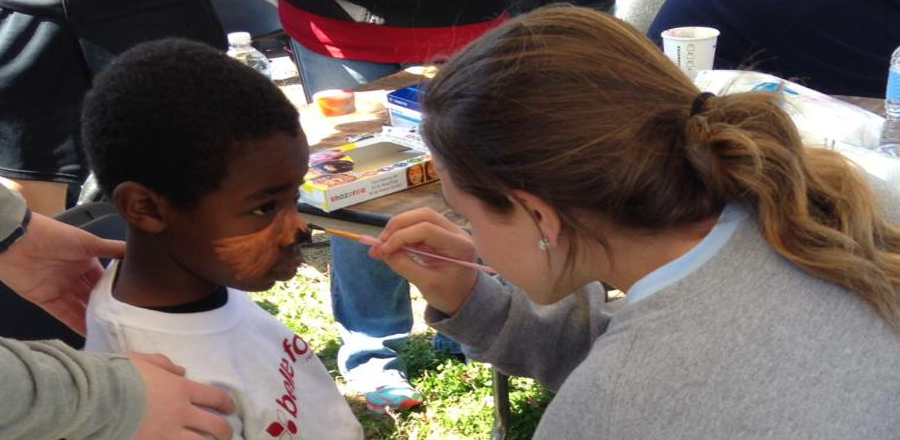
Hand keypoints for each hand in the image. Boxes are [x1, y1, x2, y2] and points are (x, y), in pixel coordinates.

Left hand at [0, 212, 124, 334]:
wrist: (17, 240)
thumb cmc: (55, 236)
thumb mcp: (88, 241)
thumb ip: (111, 249)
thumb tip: (138, 250)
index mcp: (86, 261)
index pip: (104, 280)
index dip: (116, 292)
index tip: (133, 304)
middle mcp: (74, 277)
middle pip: (93, 297)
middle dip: (106, 309)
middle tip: (124, 323)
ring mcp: (60, 289)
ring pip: (80, 308)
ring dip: (92, 320)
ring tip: (111, 332)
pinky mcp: (44, 299)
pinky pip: (63, 314)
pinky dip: (75, 324)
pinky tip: (90, 333)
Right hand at [129, 352, 235, 439]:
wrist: (97, 397)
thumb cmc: (119, 375)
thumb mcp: (143, 360)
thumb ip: (165, 364)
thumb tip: (181, 370)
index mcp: (181, 389)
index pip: (215, 398)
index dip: (227, 404)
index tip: (231, 409)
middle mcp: (180, 413)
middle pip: (215, 427)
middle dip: (225, 431)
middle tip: (226, 433)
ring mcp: (168, 434)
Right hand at [369, 208, 477, 314]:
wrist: (463, 297)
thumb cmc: (448, 294)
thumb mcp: (426, 284)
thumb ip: (404, 265)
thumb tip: (382, 251)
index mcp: (459, 245)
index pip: (426, 229)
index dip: (401, 237)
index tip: (383, 251)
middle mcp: (457, 232)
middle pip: (423, 215)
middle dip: (397, 226)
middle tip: (379, 243)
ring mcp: (450, 230)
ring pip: (420, 216)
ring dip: (399, 227)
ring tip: (383, 244)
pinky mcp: (441, 232)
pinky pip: (419, 224)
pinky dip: (403, 232)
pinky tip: (393, 245)